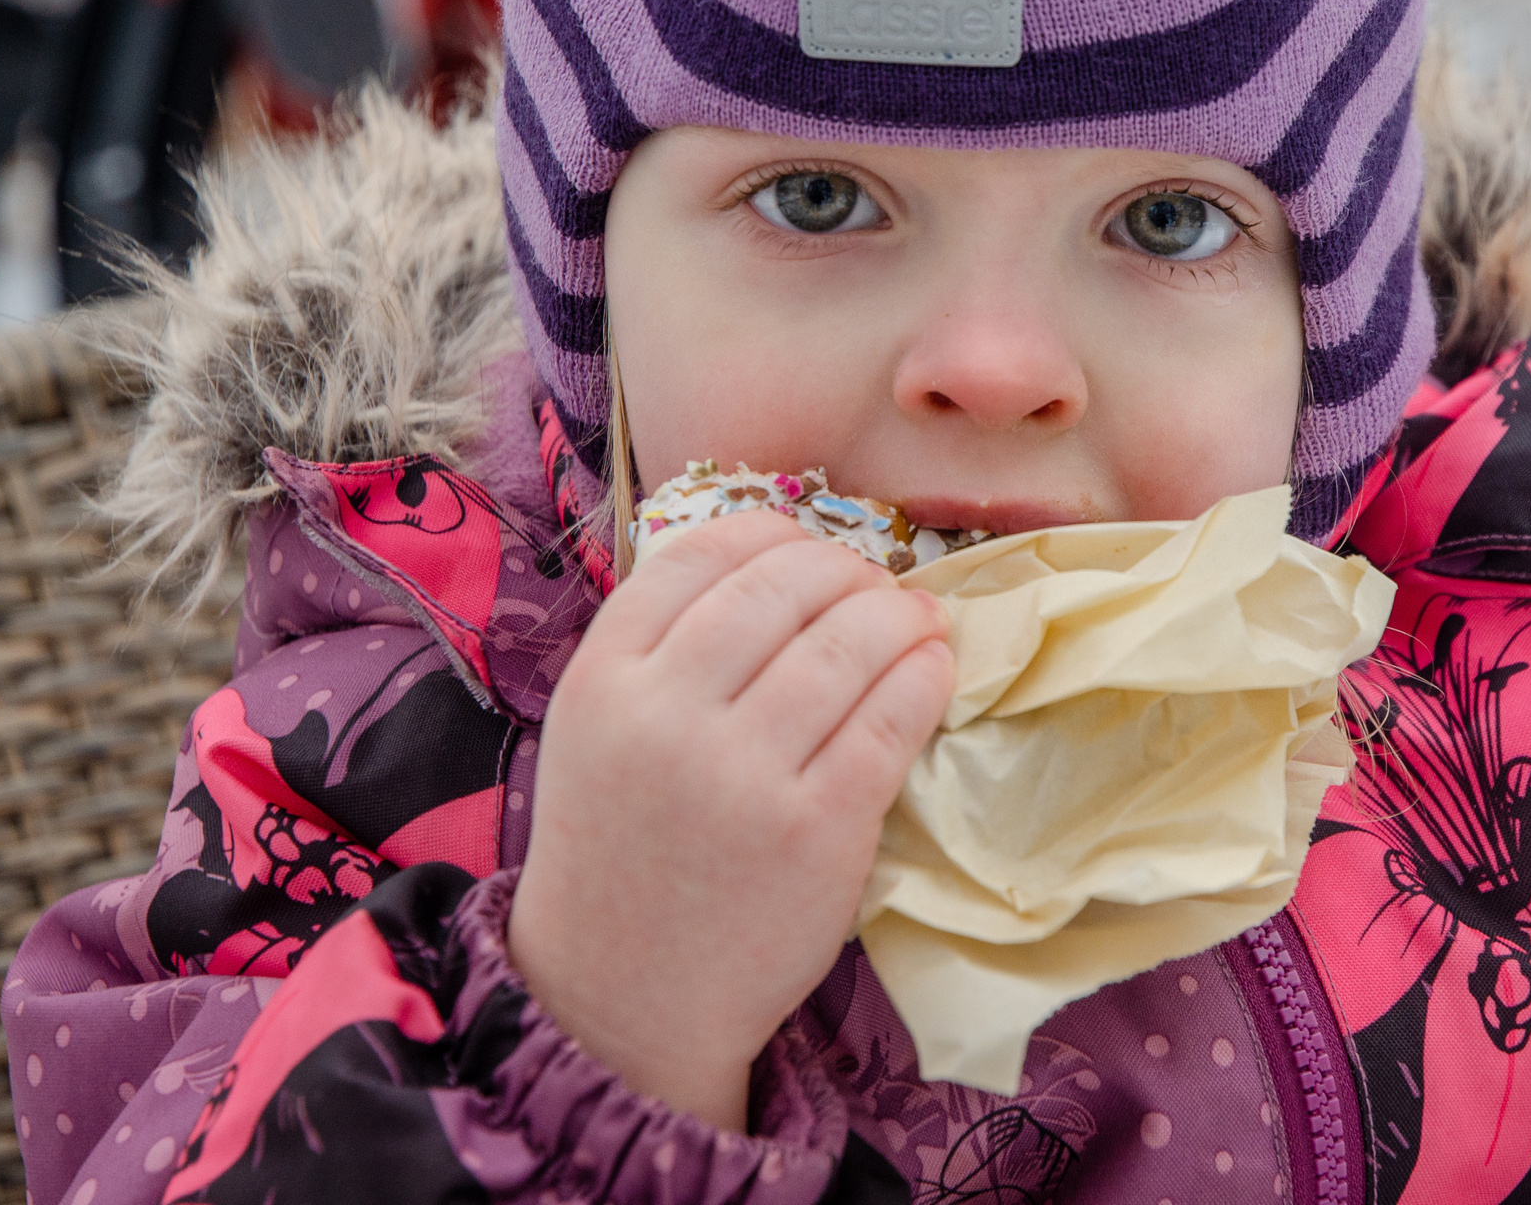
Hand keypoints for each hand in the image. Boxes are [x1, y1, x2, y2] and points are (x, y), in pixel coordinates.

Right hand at [506, 509, 952, 1130]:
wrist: (627, 996)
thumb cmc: (623, 850)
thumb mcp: (598, 730)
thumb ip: (661, 646)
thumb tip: (779, 557)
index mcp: (605, 680)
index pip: (701, 555)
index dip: (771, 534)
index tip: (808, 546)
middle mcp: (668, 714)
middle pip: (785, 587)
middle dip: (847, 570)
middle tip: (874, 585)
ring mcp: (745, 773)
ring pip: (849, 644)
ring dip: (900, 615)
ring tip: (918, 618)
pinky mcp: (818, 828)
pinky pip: (892, 720)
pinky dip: (924, 678)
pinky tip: (932, 668)